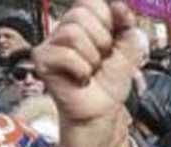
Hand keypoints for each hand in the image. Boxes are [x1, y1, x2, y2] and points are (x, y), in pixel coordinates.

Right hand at [33, 0, 141, 128]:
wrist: (101, 110)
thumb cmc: (109, 83)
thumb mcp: (129, 54)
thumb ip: (128, 29)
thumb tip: (121, 7)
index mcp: (84, 23)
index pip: (90, 2)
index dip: (108, 19)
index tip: (114, 40)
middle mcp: (64, 29)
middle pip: (80, 15)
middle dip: (100, 41)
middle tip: (101, 60)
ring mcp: (50, 43)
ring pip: (72, 33)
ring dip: (91, 58)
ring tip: (91, 70)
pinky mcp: (42, 59)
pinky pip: (65, 54)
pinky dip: (80, 69)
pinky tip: (81, 78)